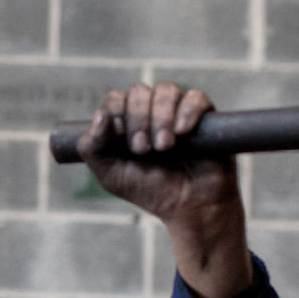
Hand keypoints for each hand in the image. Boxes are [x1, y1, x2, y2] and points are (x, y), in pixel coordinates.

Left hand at [75, 82, 237, 223]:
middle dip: (138, 119)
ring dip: (161, 117)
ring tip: (164, 147)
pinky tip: (183, 132)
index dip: (116, 113)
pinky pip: (196, 97)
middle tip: (142, 150)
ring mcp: (178, 111)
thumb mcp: (111, 175)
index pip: (116, 98)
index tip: (121, 139)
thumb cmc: (150, 190)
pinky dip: (187, 111)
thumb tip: (99, 115)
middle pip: (139, 91)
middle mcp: (151, 111)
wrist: (190, 207)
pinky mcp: (205, 115)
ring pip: (166, 90)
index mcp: (126, 122)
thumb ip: (93, 147)